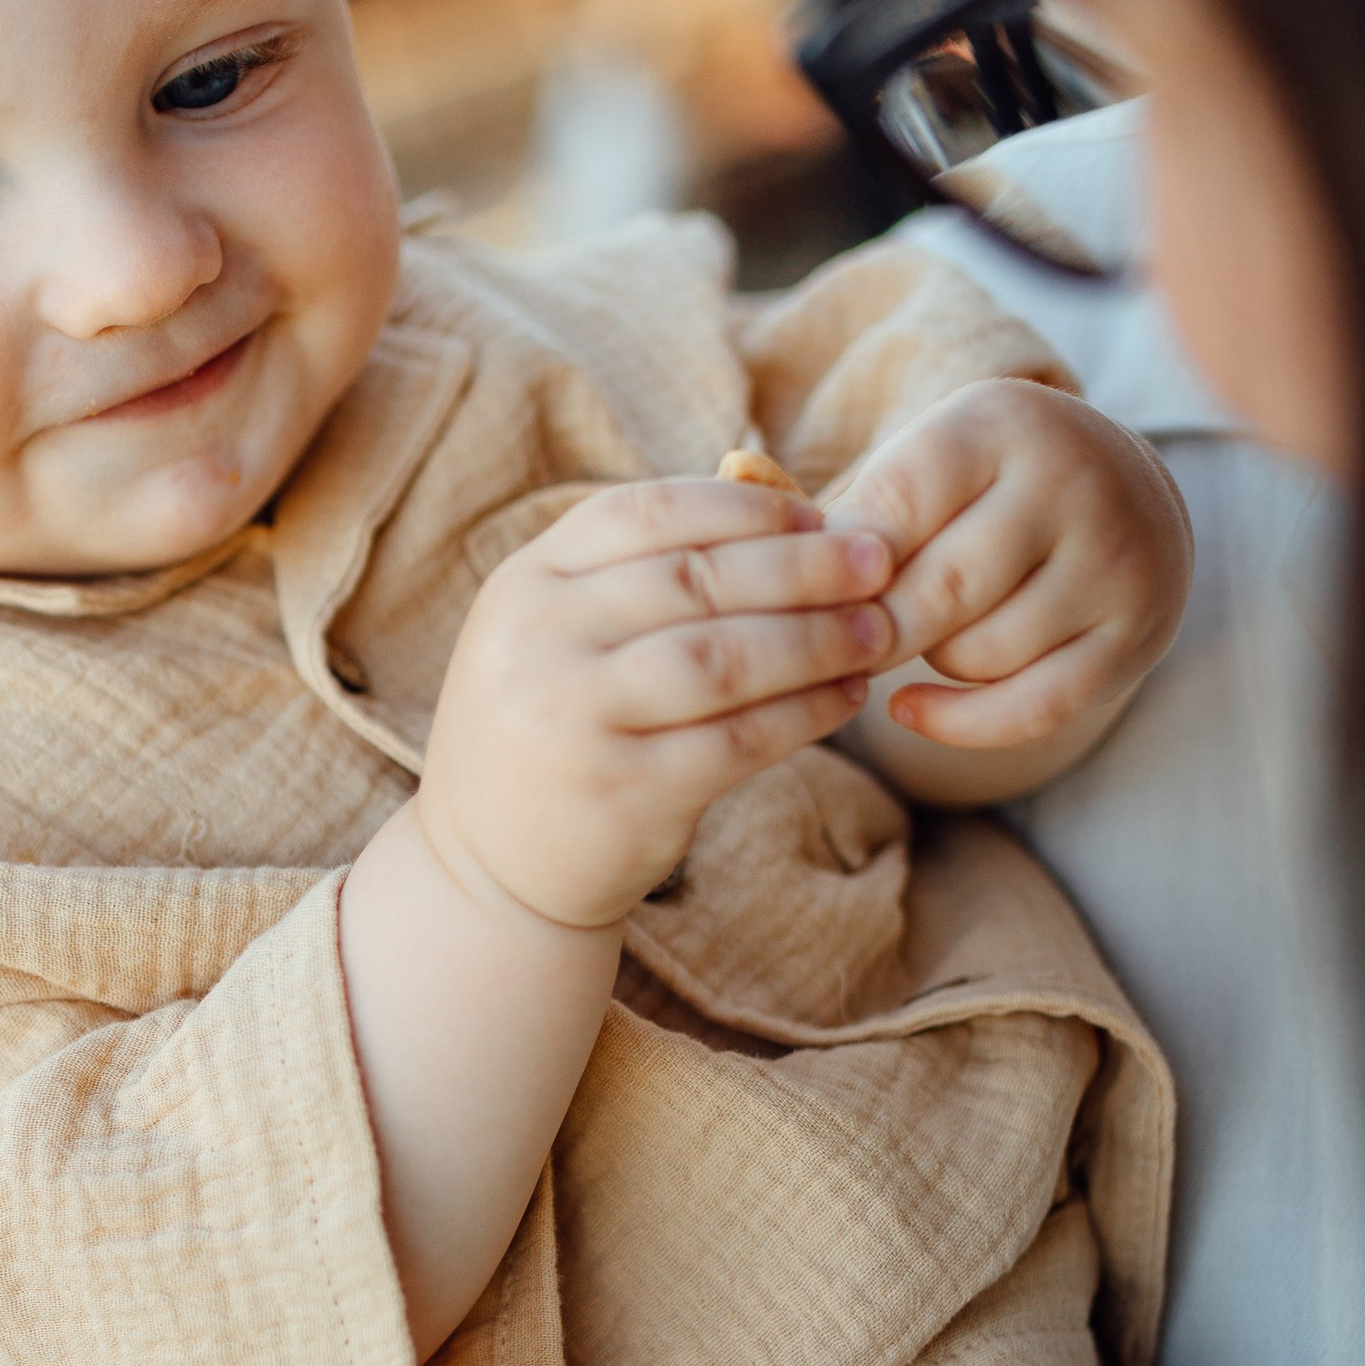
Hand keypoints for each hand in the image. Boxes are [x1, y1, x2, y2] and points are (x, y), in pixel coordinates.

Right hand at [415, 478, 893, 931]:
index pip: (647, 513)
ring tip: (877, 630)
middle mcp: (541, 642)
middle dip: (802, 565)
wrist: (487, 867)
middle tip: (878, 561)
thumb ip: (632, 574)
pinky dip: (805, 712)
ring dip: (817, 638)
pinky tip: (847, 696)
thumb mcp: (555, 635)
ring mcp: (576, 719)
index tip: (818, 513)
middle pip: (696, 579)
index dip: (745, 509)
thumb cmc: (550, 729)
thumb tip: (773, 499)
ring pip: (725, 658)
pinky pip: (739, 738)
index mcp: (525, 583)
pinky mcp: (624, 792)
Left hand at [823, 379, 1190, 751]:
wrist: (1128, 497)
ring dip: (929, 662)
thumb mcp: (923, 462)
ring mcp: (1116, 562)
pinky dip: (960, 724)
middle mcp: (1074, 481)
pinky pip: (1032, 710)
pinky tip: (912, 708)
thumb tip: (732, 472)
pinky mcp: (1135, 636)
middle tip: (834, 646)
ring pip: (981, 654)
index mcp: (1003, 422)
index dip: (840, 568)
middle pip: (939, 591)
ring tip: (921, 634)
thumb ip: (837, 495)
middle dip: (874, 631)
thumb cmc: (985, 488)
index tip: (804, 598)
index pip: (897, 506)